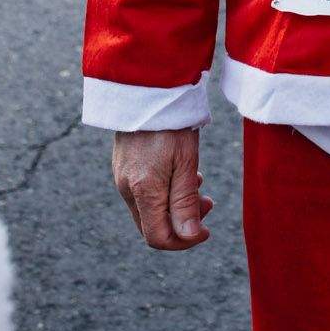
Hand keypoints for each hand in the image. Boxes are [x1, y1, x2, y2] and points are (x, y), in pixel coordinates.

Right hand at [111, 127, 212, 250]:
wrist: (147, 88)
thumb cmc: (171, 124)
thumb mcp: (186, 162)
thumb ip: (185, 202)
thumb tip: (189, 236)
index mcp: (142, 191)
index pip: (157, 238)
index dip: (184, 241)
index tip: (206, 230)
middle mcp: (126, 188)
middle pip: (152, 225)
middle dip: (181, 223)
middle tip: (207, 204)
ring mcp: (122, 176)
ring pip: (149, 208)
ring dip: (174, 206)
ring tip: (197, 184)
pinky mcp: (123, 165)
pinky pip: (143, 192)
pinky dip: (163, 192)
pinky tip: (180, 173)